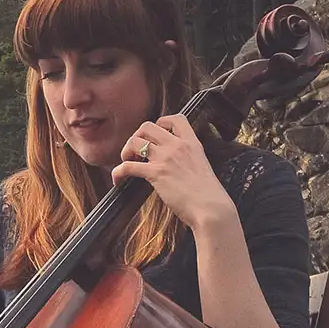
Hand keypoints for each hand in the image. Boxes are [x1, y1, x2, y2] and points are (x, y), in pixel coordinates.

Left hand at [110, 114, 235, 234]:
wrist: (211, 208)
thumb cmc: (207, 194)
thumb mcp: (201, 166)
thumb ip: (187, 159)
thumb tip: (172, 164)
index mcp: (192, 143)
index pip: (175, 118)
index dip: (159, 123)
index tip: (155, 138)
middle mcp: (178, 146)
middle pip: (147, 126)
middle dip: (136, 137)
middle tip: (136, 153)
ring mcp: (166, 158)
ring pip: (134, 141)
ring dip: (125, 151)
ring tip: (127, 163)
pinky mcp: (156, 173)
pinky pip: (127, 166)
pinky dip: (117, 173)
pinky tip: (118, 180)